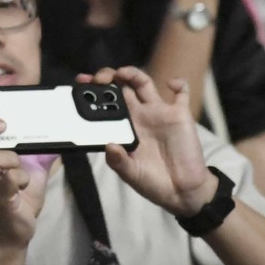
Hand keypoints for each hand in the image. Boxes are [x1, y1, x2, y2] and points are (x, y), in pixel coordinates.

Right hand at [0, 114, 43, 248]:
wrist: (17, 233)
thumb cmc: (19, 197)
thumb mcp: (31, 168)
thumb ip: (39, 150)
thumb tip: (59, 133)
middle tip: (2, 124)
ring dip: (10, 158)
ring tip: (20, 167)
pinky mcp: (0, 200)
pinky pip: (6, 182)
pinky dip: (19, 178)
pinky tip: (24, 183)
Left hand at [95, 67, 220, 218]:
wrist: (183, 191)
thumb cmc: (154, 183)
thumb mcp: (132, 175)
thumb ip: (119, 162)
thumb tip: (109, 146)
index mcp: (125, 127)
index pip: (106, 103)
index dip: (94, 92)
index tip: (82, 84)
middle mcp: (140, 115)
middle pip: (121, 87)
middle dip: (108, 77)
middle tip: (99, 79)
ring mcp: (159, 113)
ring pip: (143, 83)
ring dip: (132, 73)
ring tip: (121, 73)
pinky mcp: (180, 115)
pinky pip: (181, 93)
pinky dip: (178, 84)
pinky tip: (171, 84)